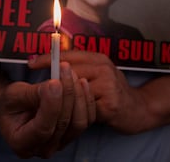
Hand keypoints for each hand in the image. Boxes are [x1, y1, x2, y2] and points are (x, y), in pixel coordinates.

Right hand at [0, 62, 94, 157]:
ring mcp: (60, 143)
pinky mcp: (73, 133)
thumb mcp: (13, 94)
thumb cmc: (11, 102)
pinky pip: (87, 118)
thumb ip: (33, 93)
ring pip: (79, 122)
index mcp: (22, 143)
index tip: (55, 82)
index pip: (43, 128)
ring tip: (72, 73)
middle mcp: (43, 149)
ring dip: (78, 95)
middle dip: (66, 93)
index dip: (51, 105)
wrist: (16, 107)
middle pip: (63, 123)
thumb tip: (54, 85)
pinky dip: (86, 99)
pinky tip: (81, 82)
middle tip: (65, 68)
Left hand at [29, 51, 146, 133]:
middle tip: (36, 88)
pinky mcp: (110, 105)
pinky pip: (83, 109)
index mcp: (98, 59)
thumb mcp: (98, 74)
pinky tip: (68, 115)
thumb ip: (79, 68)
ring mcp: (108, 86)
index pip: (68, 54)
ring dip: (62, 99)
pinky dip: (74, 112)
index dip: (48, 58)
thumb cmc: (112, 92)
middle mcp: (103, 68)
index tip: (31, 63)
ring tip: (50, 103)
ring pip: (74, 91)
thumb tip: (51, 65)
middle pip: (69, 72)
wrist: (138, 109)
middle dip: (51, 80)